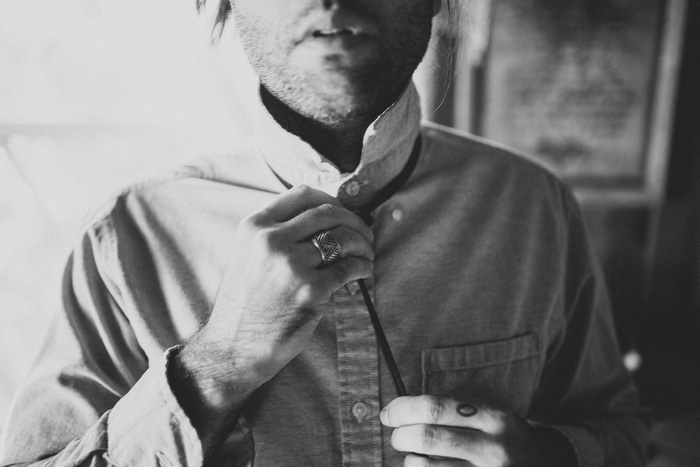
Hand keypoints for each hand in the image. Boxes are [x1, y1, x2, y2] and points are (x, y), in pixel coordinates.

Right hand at [179, 185, 373, 405]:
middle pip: (328, 212)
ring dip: (363, 244)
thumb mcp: (248, 256)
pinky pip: (349, 268)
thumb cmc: (245, 305)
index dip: (331, 199)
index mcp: (255, 227)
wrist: (233, 347)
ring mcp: (291, 264)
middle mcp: (271, 239)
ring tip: (367, 254)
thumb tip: (324, 220)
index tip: (342, 212)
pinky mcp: (311, 290)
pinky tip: (364, 272)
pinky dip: (363, 267)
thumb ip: (277, 234)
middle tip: (364, 233)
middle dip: (354, 220)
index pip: (302, 195)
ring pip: (343, 238)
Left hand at [380, 395, 539, 466]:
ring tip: (415, 457)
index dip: (403, 408)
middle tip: (399, 437)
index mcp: (493, 418)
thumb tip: (400, 412)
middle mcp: (492, 449)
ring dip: (410, 461)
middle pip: (427, 437)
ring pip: (425, 466)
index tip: (389, 413)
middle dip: (401, 436)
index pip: (435, 407)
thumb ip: (454, 411)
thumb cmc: (503, 439)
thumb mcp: (490, 416)